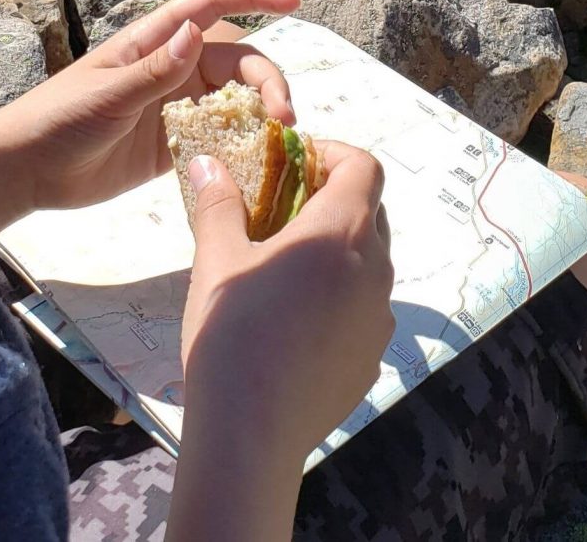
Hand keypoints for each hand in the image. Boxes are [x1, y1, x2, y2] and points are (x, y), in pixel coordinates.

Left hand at [0, 0, 300, 209]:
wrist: (31, 170)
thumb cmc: (58, 119)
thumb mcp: (107, 94)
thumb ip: (153, 70)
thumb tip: (196, 34)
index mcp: (155, 44)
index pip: (211, 8)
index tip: (294, 2)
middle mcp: (174, 72)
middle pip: (239, 64)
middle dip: (269, 83)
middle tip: (283, 118)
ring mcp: (178, 110)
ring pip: (236, 103)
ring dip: (262, 117)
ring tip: (278, 141)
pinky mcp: (177, 147)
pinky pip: (220, 141)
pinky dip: (243, 148)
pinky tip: (259, 164)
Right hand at [167, 142, 393, 540]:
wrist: (251, 431)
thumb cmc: (232, 332)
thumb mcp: (217, 260)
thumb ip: (219, 204)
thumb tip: (205, 162)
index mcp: (342, 233)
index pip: (365, 167)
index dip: (334, 154)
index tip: (296, 164)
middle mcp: (376, 269)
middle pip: (371, 213)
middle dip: (334, 202)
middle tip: (284, 213)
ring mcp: (380, 317)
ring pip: (370, 264)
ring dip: (338, 253)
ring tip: (287, 272)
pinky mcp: (374, 356)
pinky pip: (364, 310)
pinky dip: (340, 299)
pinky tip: (297, 324)